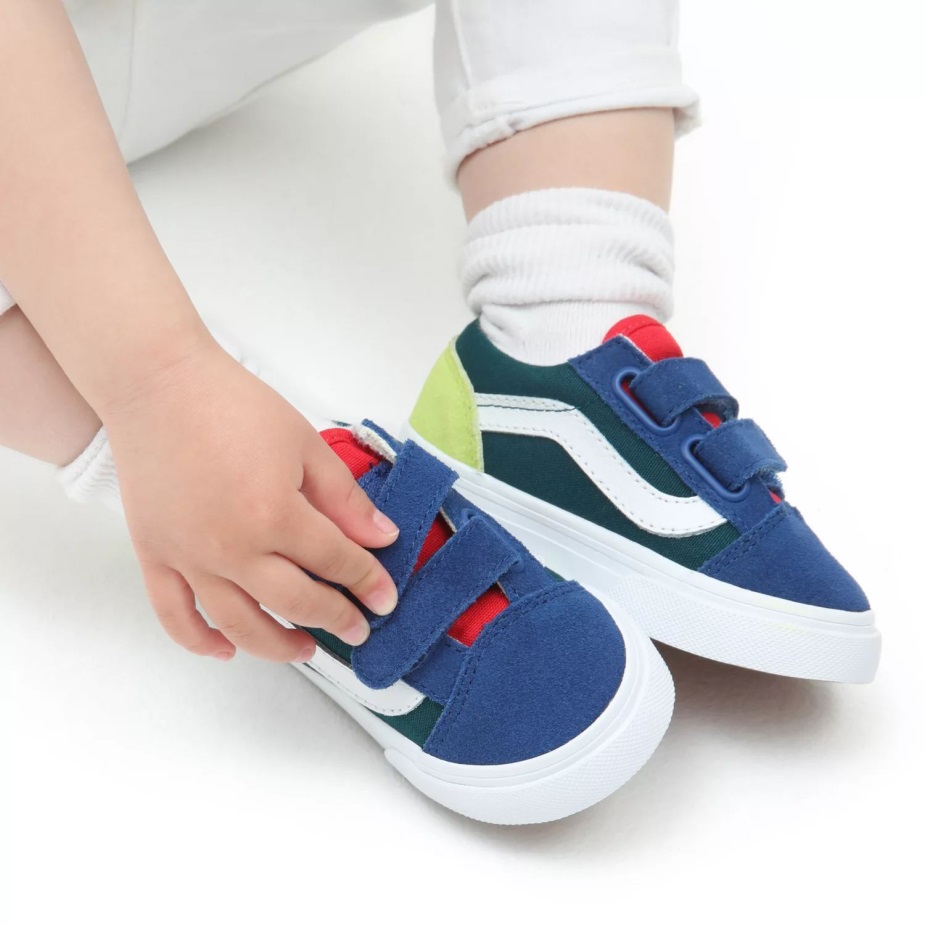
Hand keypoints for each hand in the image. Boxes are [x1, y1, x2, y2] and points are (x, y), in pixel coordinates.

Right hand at [103, 338, 398, 662]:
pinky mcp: (154, 555)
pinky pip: (175, 615)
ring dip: (277, 646)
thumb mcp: (305, 445)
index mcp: (274, 515)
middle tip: (358, 628)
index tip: (386, 598)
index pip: (335, 562)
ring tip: (305, 649)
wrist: (160, 385)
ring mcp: (189, 557)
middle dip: (336, 619)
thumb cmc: (234, 405)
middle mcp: (231, 548)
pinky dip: (199, 641)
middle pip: (295, 602)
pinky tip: (226, 650)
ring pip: (239, 624)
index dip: (367, 582)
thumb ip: (345, 500)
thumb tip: (381, 538)